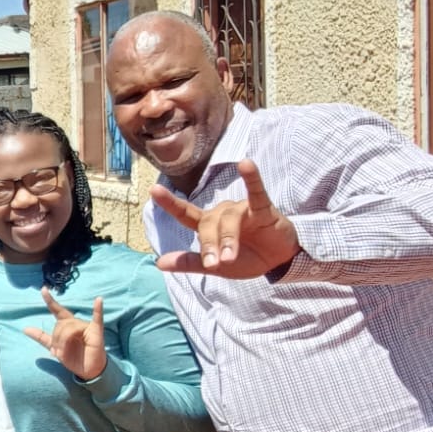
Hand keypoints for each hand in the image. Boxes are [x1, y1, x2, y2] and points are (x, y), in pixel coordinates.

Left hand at [24, 288, 106, 380]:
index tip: (43, 289)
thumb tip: (25, 328)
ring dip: (64, 342)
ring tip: (63, 353)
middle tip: (58, 352)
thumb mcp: (55, 347)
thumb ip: (42, 337)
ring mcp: (87, 326)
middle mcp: (76, 323)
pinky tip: (98, 300)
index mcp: (67, 325)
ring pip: (70, 328)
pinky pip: (97, 319)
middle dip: (56, 339)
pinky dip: (98, 309)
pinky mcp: (96, 332)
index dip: (50, 301)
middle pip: (61, 324)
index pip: (57, 310)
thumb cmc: (73, 358)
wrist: (88, 371)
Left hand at [151, 160, 299, 277]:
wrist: (279, 262)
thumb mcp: (217, 267)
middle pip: (208, 223)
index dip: (170, 203)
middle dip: (209, 244)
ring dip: (228, 239)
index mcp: (208, 226)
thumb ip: (190, 263)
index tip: (154, 190)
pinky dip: (252, 178)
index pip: (185, 213)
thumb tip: (159, 263)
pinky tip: (246, 164)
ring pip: (229, 219)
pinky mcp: (262, 208)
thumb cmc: (246, 259)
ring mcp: (242, 209)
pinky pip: (256, 191)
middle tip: (214, 264)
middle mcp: (222, 214)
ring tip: (229, 258)